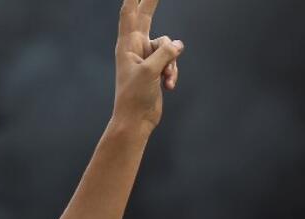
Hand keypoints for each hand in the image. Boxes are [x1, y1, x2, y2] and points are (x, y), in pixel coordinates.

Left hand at [112, 0, 183, 132]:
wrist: (136, 120)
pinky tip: (168, 86)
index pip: (129, 14)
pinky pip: (171, 60)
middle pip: (146, 16)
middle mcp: (135, 47)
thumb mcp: (150, 71)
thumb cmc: (135, 97)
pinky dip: (173, 72)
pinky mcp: (156, 67)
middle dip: (151, 1)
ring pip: (168, 46)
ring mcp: (146, 57)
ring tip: (165, 78)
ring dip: (171, 63)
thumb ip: (165, 52)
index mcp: (126, 45)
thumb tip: (178, 45)